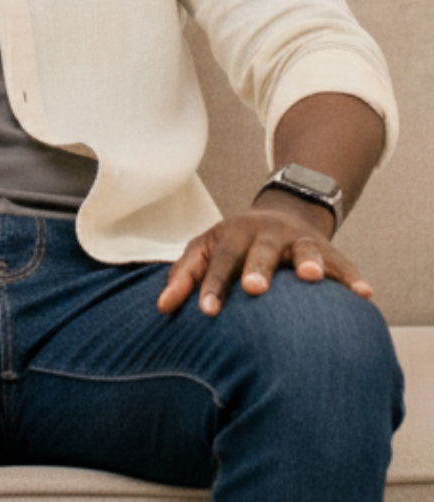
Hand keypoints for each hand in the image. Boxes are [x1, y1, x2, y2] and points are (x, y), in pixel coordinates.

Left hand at [157, 190, 372, 316]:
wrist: (282, 213)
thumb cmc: (234, 244)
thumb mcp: (206, 249)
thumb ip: (185, 276)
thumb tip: (161, 308)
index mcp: (234, 234)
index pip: (220, 260)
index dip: (213, 284)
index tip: (206, 312)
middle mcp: (267, 234)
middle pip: (261, 250)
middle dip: (258, 268)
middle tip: (254, 288)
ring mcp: (299, 240)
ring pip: (305, 248)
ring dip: (308, 261)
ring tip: (310, 276)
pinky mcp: (328, 251)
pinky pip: (343, 264)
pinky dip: (352, 278)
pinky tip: (364, 295)